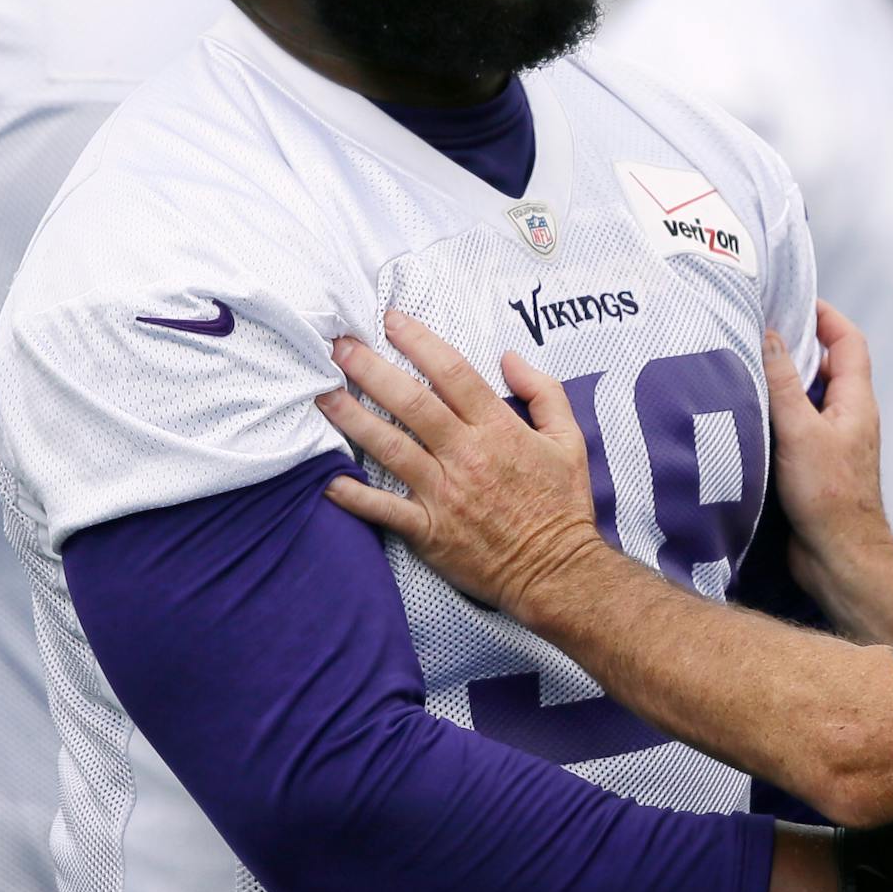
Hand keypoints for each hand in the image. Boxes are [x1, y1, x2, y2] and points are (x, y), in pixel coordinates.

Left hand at [318, 311, 604, 617]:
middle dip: (372, 369)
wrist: (558, 571)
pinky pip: (385, 510)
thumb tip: (509, 357)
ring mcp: (445, 494)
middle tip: (340, 346)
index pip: (452, 372)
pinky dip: (354, 495)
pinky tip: (326, 478)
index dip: (419, 341)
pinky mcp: (430, 531)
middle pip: (411, 402)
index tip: (392, 320)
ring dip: (352, 418)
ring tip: (322, 393)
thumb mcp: (569, 440)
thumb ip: (544, 392)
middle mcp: (467, 455)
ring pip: (390, 447)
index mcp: (499, 429)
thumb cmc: (562, 505)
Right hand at [765, 303, 892, 639]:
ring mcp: (830, 441)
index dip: (824, 315)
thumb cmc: (829, 497)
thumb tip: (769, 334)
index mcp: (854, 400)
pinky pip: (793, 426)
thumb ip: (784, 382)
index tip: (792, 300)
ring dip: (779, 381)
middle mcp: (846, 416)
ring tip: (741, 365)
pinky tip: (743, 414)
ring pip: (805, 397)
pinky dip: (772, 414)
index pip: (847, 340)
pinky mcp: (812, 465)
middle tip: (754, 328)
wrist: (838, 558)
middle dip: (793, 344)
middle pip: (824, 365)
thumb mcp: (800, 431)